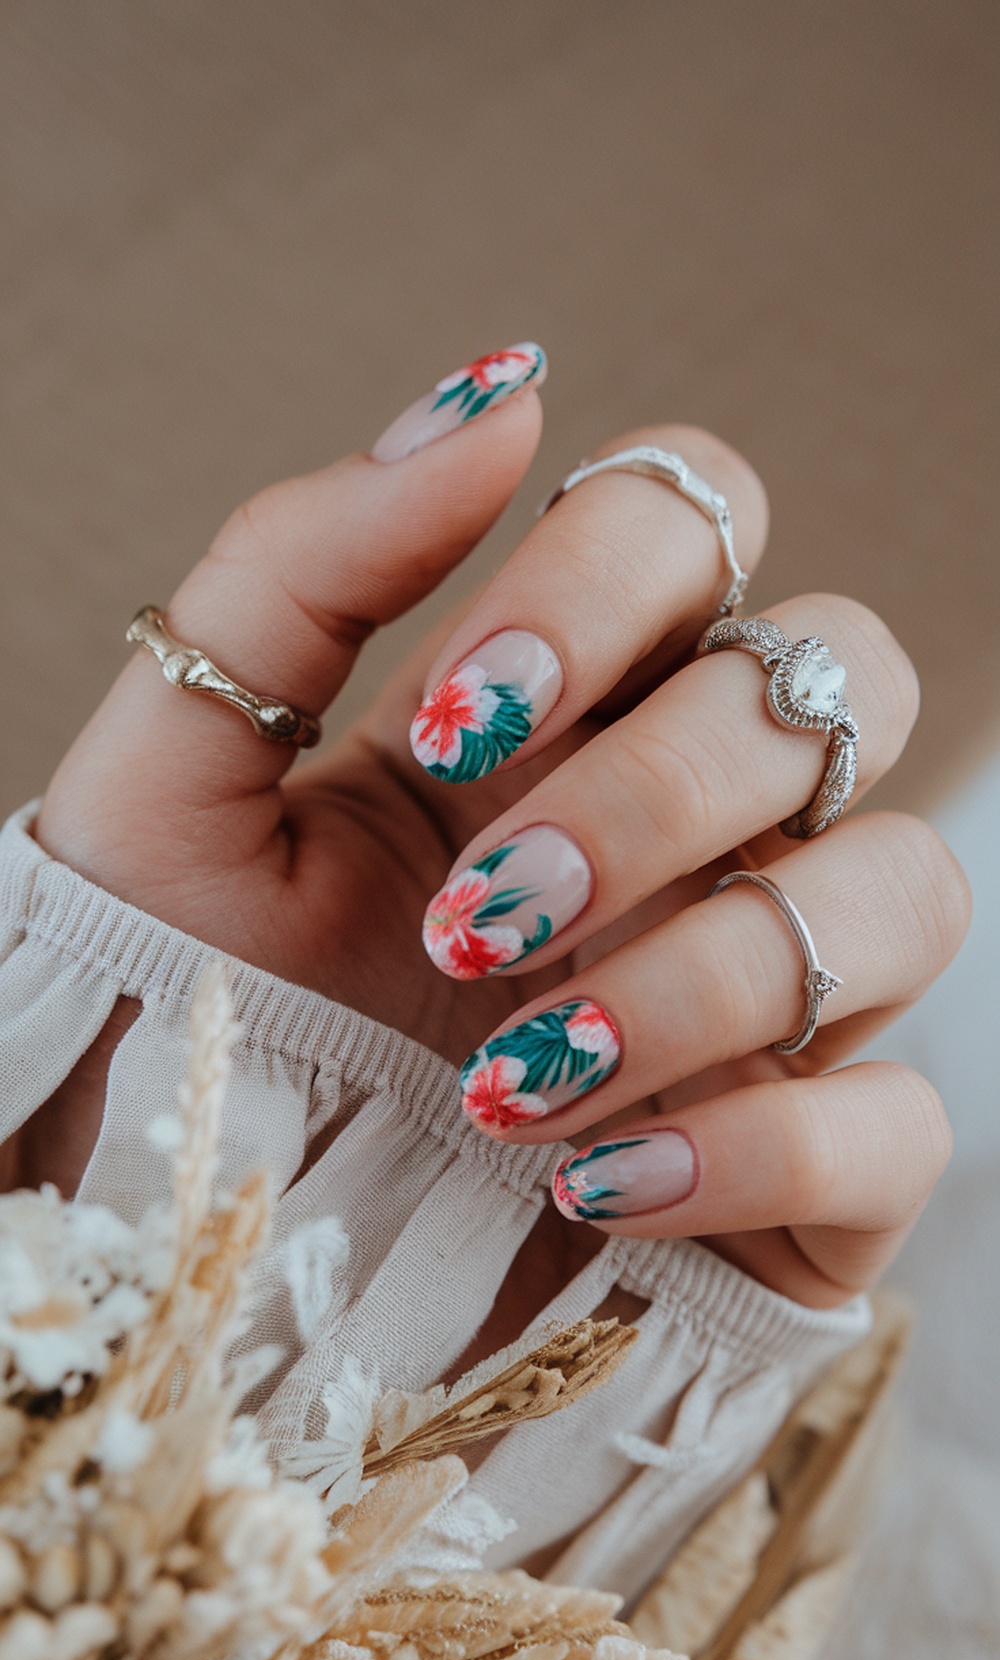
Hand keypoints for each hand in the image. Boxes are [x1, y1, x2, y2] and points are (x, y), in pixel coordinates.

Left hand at [34, 348, 968, 1307]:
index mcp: (560, 704)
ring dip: (700, 976)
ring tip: (508, 1082)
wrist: (199, 1242)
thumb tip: (506, 388)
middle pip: (834, 681)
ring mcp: (772, 987)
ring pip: (899, 889)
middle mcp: (695, 821)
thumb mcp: (182, 773)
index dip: (604, 587)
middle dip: (654, 796)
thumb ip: (305, 564)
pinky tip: (591, 1185)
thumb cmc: (189, 997)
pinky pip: (897, 1118)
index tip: (455, 722)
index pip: (698, 517)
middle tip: (476, 924)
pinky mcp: (810, 1164)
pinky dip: (752, 1145)